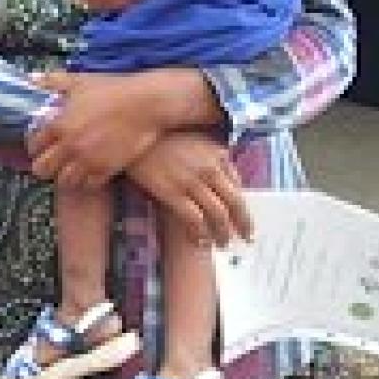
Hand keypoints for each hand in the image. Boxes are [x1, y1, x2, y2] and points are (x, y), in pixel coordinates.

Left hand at [28, 69, 195, 189]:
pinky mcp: (107, 169)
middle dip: (45, 166)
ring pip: (64, 181)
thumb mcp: (79, 81)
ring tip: (72, 169)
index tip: (42, 146)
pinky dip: (88, 182)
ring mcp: (88, 159)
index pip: (33, 145)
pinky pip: (89, 185)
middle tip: (54, 162)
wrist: (147, 103)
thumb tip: (32, 79)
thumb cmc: (113, 89)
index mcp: (58, 124)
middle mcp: (69, 145)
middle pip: (42, 169)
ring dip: (66, 176)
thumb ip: (53, 81)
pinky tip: (91, 173)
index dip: (35, 147)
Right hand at [122, 131, 252, 247]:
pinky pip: (193, 218)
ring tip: (222, 243)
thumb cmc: (163, 137)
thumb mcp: (196, 140)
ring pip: (217, 213)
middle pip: (234, 202)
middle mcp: (209, 168)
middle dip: (242, 224)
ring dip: (222, 232)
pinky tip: (201, 241)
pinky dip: (200, 232)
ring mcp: (191, 181)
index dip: (244, 207)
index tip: (246, 221)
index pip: (238, 187)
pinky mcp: (172, 192)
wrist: (133, 135)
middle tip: (246, 239)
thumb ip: (214, 156)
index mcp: (218, 154)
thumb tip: (229, 179)